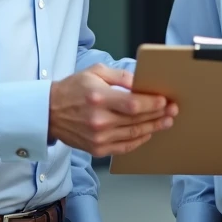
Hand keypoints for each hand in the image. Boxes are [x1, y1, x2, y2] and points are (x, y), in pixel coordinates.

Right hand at [49, 64, 178, 157]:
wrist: (49, 112)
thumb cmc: (72, 89)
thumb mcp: (95, 72)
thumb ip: (120, 76)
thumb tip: (140, 83)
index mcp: (98, 98)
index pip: (133, 104)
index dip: (151, 104)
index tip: (164, 101)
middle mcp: (99, 120)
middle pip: (136, 120)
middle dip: (158, 115)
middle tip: (172, 111)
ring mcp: (98, 137)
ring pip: (133, 134)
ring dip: (153, 128)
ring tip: (166, 122)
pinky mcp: (96, 149)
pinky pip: (124, 147)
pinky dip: (138, 140)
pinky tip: (148, 133)